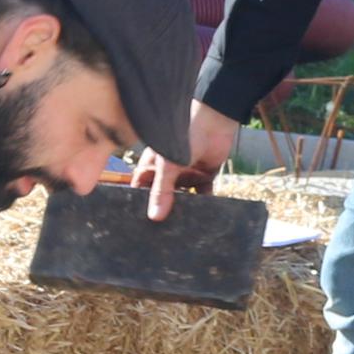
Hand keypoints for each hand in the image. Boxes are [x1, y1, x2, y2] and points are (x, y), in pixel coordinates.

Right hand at [139, 100, 240, 219]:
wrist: (214, 121)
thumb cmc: (183, 135)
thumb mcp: (168, 165)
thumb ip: (162, 191)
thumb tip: (155, 217)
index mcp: (152, 167)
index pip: (142, 190)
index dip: (140, 204)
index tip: (140, 224)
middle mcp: (168, 173)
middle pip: (164, 198)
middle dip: (164, 211)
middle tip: (162, 233)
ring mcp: (186, 175)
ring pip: (183, 199)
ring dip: (184, 210)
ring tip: (182, 229)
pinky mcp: (204, 176)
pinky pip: (203, 195)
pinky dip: (204, 204)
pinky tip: (203, 216)